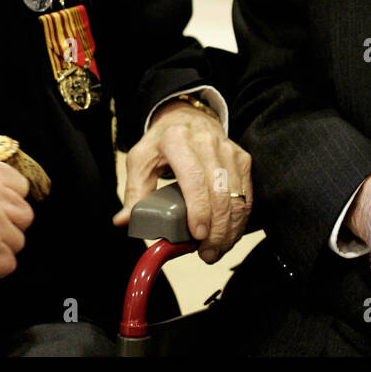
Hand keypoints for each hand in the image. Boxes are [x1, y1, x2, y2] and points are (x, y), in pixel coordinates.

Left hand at [113, 99, 252, 262]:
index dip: (199, 209)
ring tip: (216, 250)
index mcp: (176, 140)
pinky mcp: (241, 158)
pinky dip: (240, 220)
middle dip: (217, 229)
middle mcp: (206, 142)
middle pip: (219, 191)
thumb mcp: (141, 161)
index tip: (198, 235)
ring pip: (237, 196)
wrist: (186, 117)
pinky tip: (228, 235)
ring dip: (230, 229)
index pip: (194, 178)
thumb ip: (134, 192)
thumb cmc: (161, 143)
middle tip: (206, 253)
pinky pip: (246, 194)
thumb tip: (124, 221)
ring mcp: (227, 149)